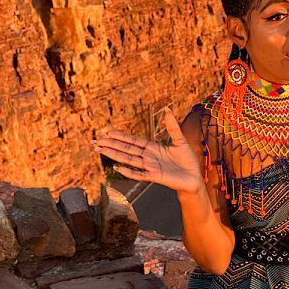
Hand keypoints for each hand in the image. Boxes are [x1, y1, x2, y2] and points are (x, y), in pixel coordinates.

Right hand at [91, 107, 205, 193]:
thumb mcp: (180, 141)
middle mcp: (148, 157)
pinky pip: (139, 174)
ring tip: (100, 150)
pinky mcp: (155, 176)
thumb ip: (172, 127)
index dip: (119, 136)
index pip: (132, 140)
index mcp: (152, 148)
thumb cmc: (187, 161)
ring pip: (128, 159)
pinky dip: (128, 172)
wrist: (194, 178)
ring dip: (114, 155)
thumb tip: (167, 110)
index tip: (106, 131)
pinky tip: (117, 168)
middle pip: (126, 149)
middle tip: (94, 141)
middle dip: (110, 144)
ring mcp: (150, 167)